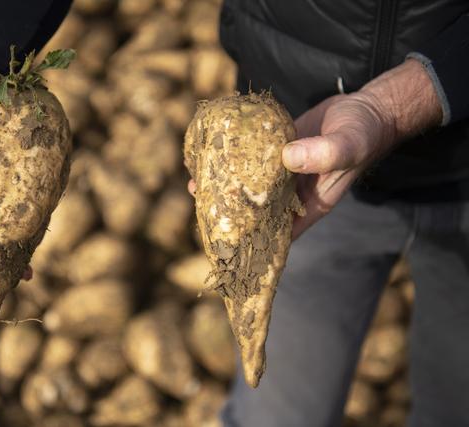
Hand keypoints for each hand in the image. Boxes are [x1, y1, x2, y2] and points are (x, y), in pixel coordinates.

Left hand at [188, 59, 441, 239]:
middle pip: (257, 211)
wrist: (367, 108)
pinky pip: (253, 159)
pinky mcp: (277, 149)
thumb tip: (286, 157)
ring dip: (226, 186)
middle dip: (230, 213)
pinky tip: (213, 155)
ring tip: (199, 182)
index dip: (252, 241)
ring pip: (251, 186)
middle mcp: (293, 193)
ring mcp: (284, 172)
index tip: (225, 241)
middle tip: (202, 206)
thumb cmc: (364, 134)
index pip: (277, 233)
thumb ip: (323, 153)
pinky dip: (235, 160)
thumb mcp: (347, 145)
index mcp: (309, 205)